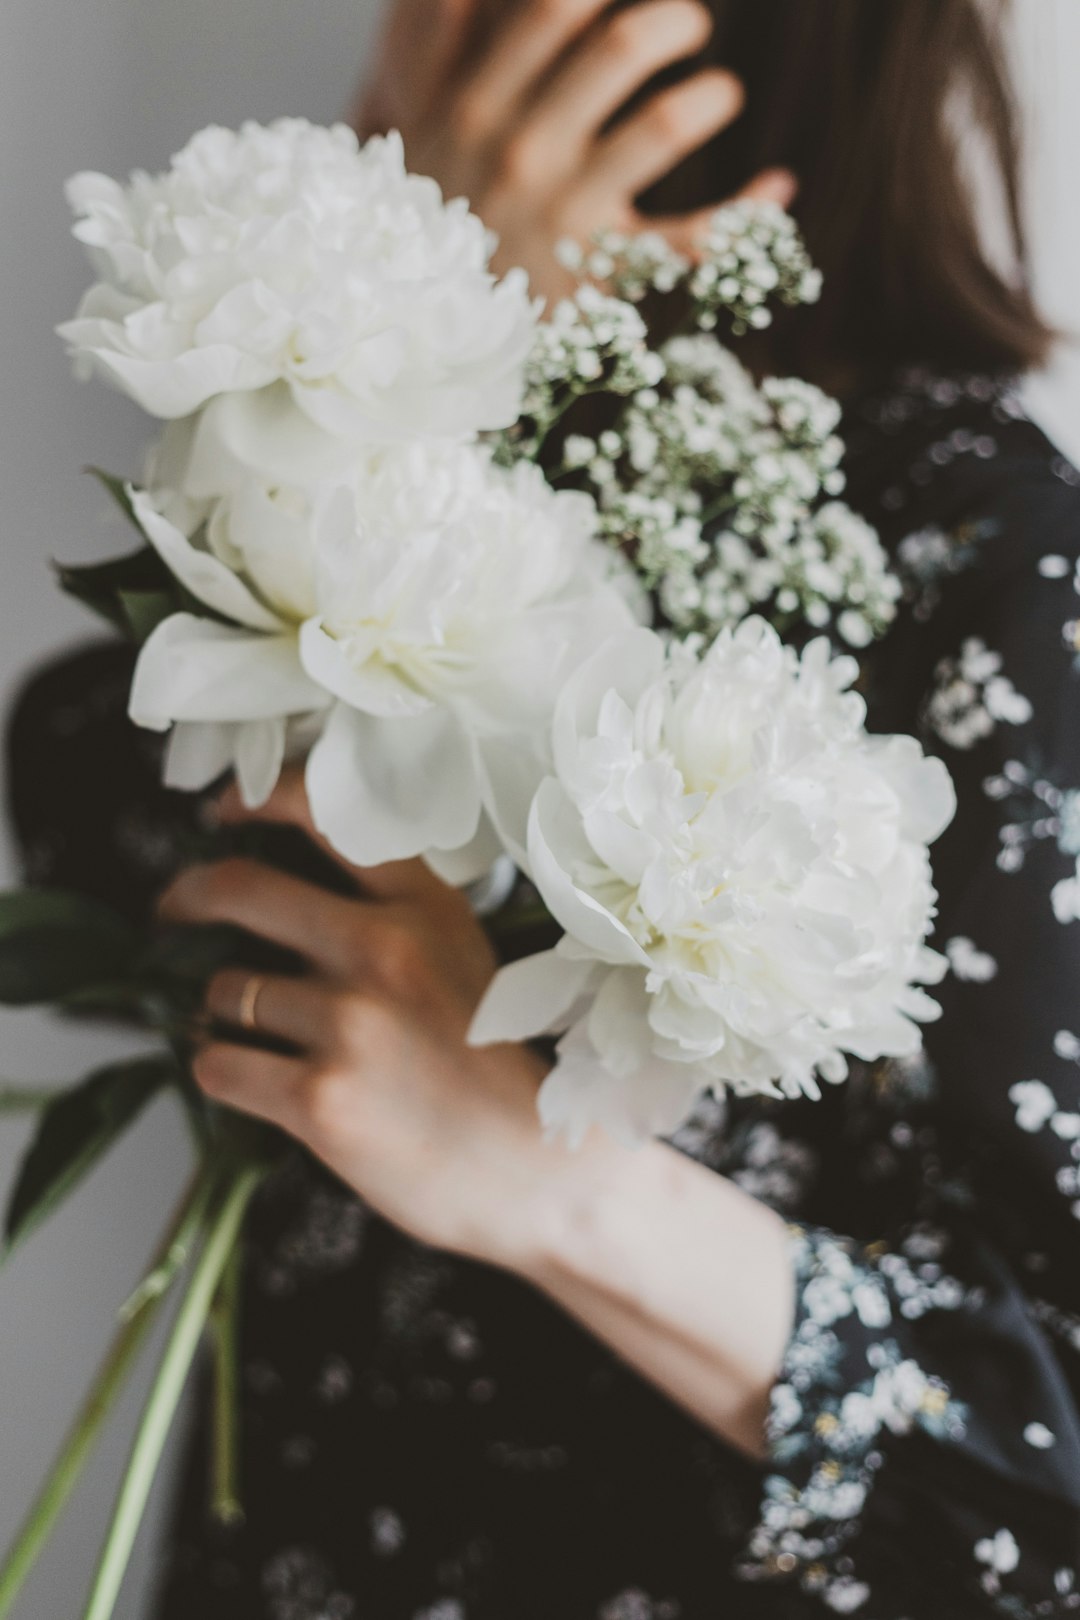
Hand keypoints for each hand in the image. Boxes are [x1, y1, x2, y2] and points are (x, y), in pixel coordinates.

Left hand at [161, 768, 792, 1455]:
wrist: (538, 1170)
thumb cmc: (495, 1066)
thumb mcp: (463, 956)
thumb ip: (395, 912)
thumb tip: (292, 883)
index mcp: (424, 906)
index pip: (321, 815)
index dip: (252, 803)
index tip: (222, 814)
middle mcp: (382, 950)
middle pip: (240, 890)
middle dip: (187, 895)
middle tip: (173, 908)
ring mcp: (349, 1025)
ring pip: (225, 991)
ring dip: (223, 1011)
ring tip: (256, 1035)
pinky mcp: (320, 1099)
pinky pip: (219, 1065)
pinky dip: (221, 1069)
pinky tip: (253, 1079)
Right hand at [352, 0, 795, 303]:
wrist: (420, 334)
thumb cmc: (431, 217)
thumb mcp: (417, 129)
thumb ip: (444, 47)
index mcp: (476, 104)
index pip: (554, 8)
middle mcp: (522, 152)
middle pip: (621, 46)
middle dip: (675, 22)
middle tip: (690, 27)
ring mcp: (565, 216)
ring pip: (664, 124)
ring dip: (710, 95)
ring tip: (719, 94)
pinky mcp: (604, 278)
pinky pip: (696, 238)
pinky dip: (750, 210)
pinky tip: (778, 186)